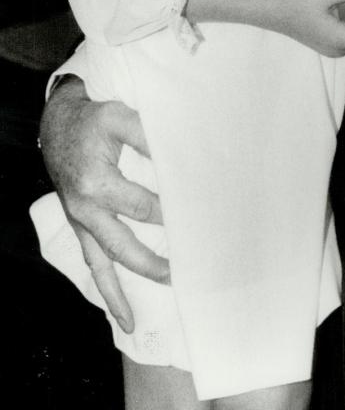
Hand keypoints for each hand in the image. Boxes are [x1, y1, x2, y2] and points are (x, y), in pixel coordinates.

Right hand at [39, 77, 168, 333]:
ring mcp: (82, 222)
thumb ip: (146, 135)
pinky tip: (124, 313)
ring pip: (103, 265)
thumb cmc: (94, 119)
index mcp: (96, 184)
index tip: (197, 218)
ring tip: (142, 313)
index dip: (169, 212)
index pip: (142, 207)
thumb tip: (179, 153)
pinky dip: (108, 290)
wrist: (61, 125)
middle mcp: (86, 210)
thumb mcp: (119, 117)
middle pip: (123, 246)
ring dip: (124, 289)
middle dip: (152, 263)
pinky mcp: (82, 227)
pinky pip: (93, 265)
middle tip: (183, 271)